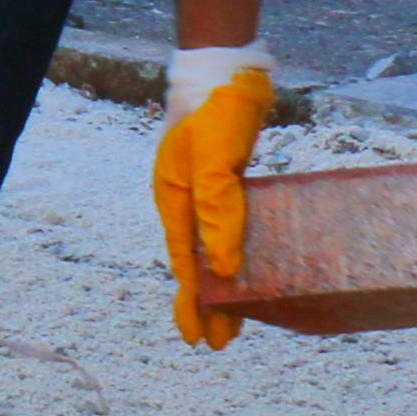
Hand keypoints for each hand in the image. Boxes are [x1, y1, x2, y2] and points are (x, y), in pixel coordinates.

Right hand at [153, 54, 276, 349]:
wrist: (227, 72)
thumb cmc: (215, 114)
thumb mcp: (213, 163)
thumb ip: (218, 214)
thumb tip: (223, 267)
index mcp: (174, 200)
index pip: (183, 262)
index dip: (192, 301)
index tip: (198, 337)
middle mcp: (184, 201)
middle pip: (193, 262)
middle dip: (204, 303)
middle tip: (216, 343)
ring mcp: (202, 192)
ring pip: (209, 248)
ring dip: (219, 283)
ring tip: (231, 316)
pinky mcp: (224, 182)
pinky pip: (225, 229)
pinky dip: (231, 253)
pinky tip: (243, 263)